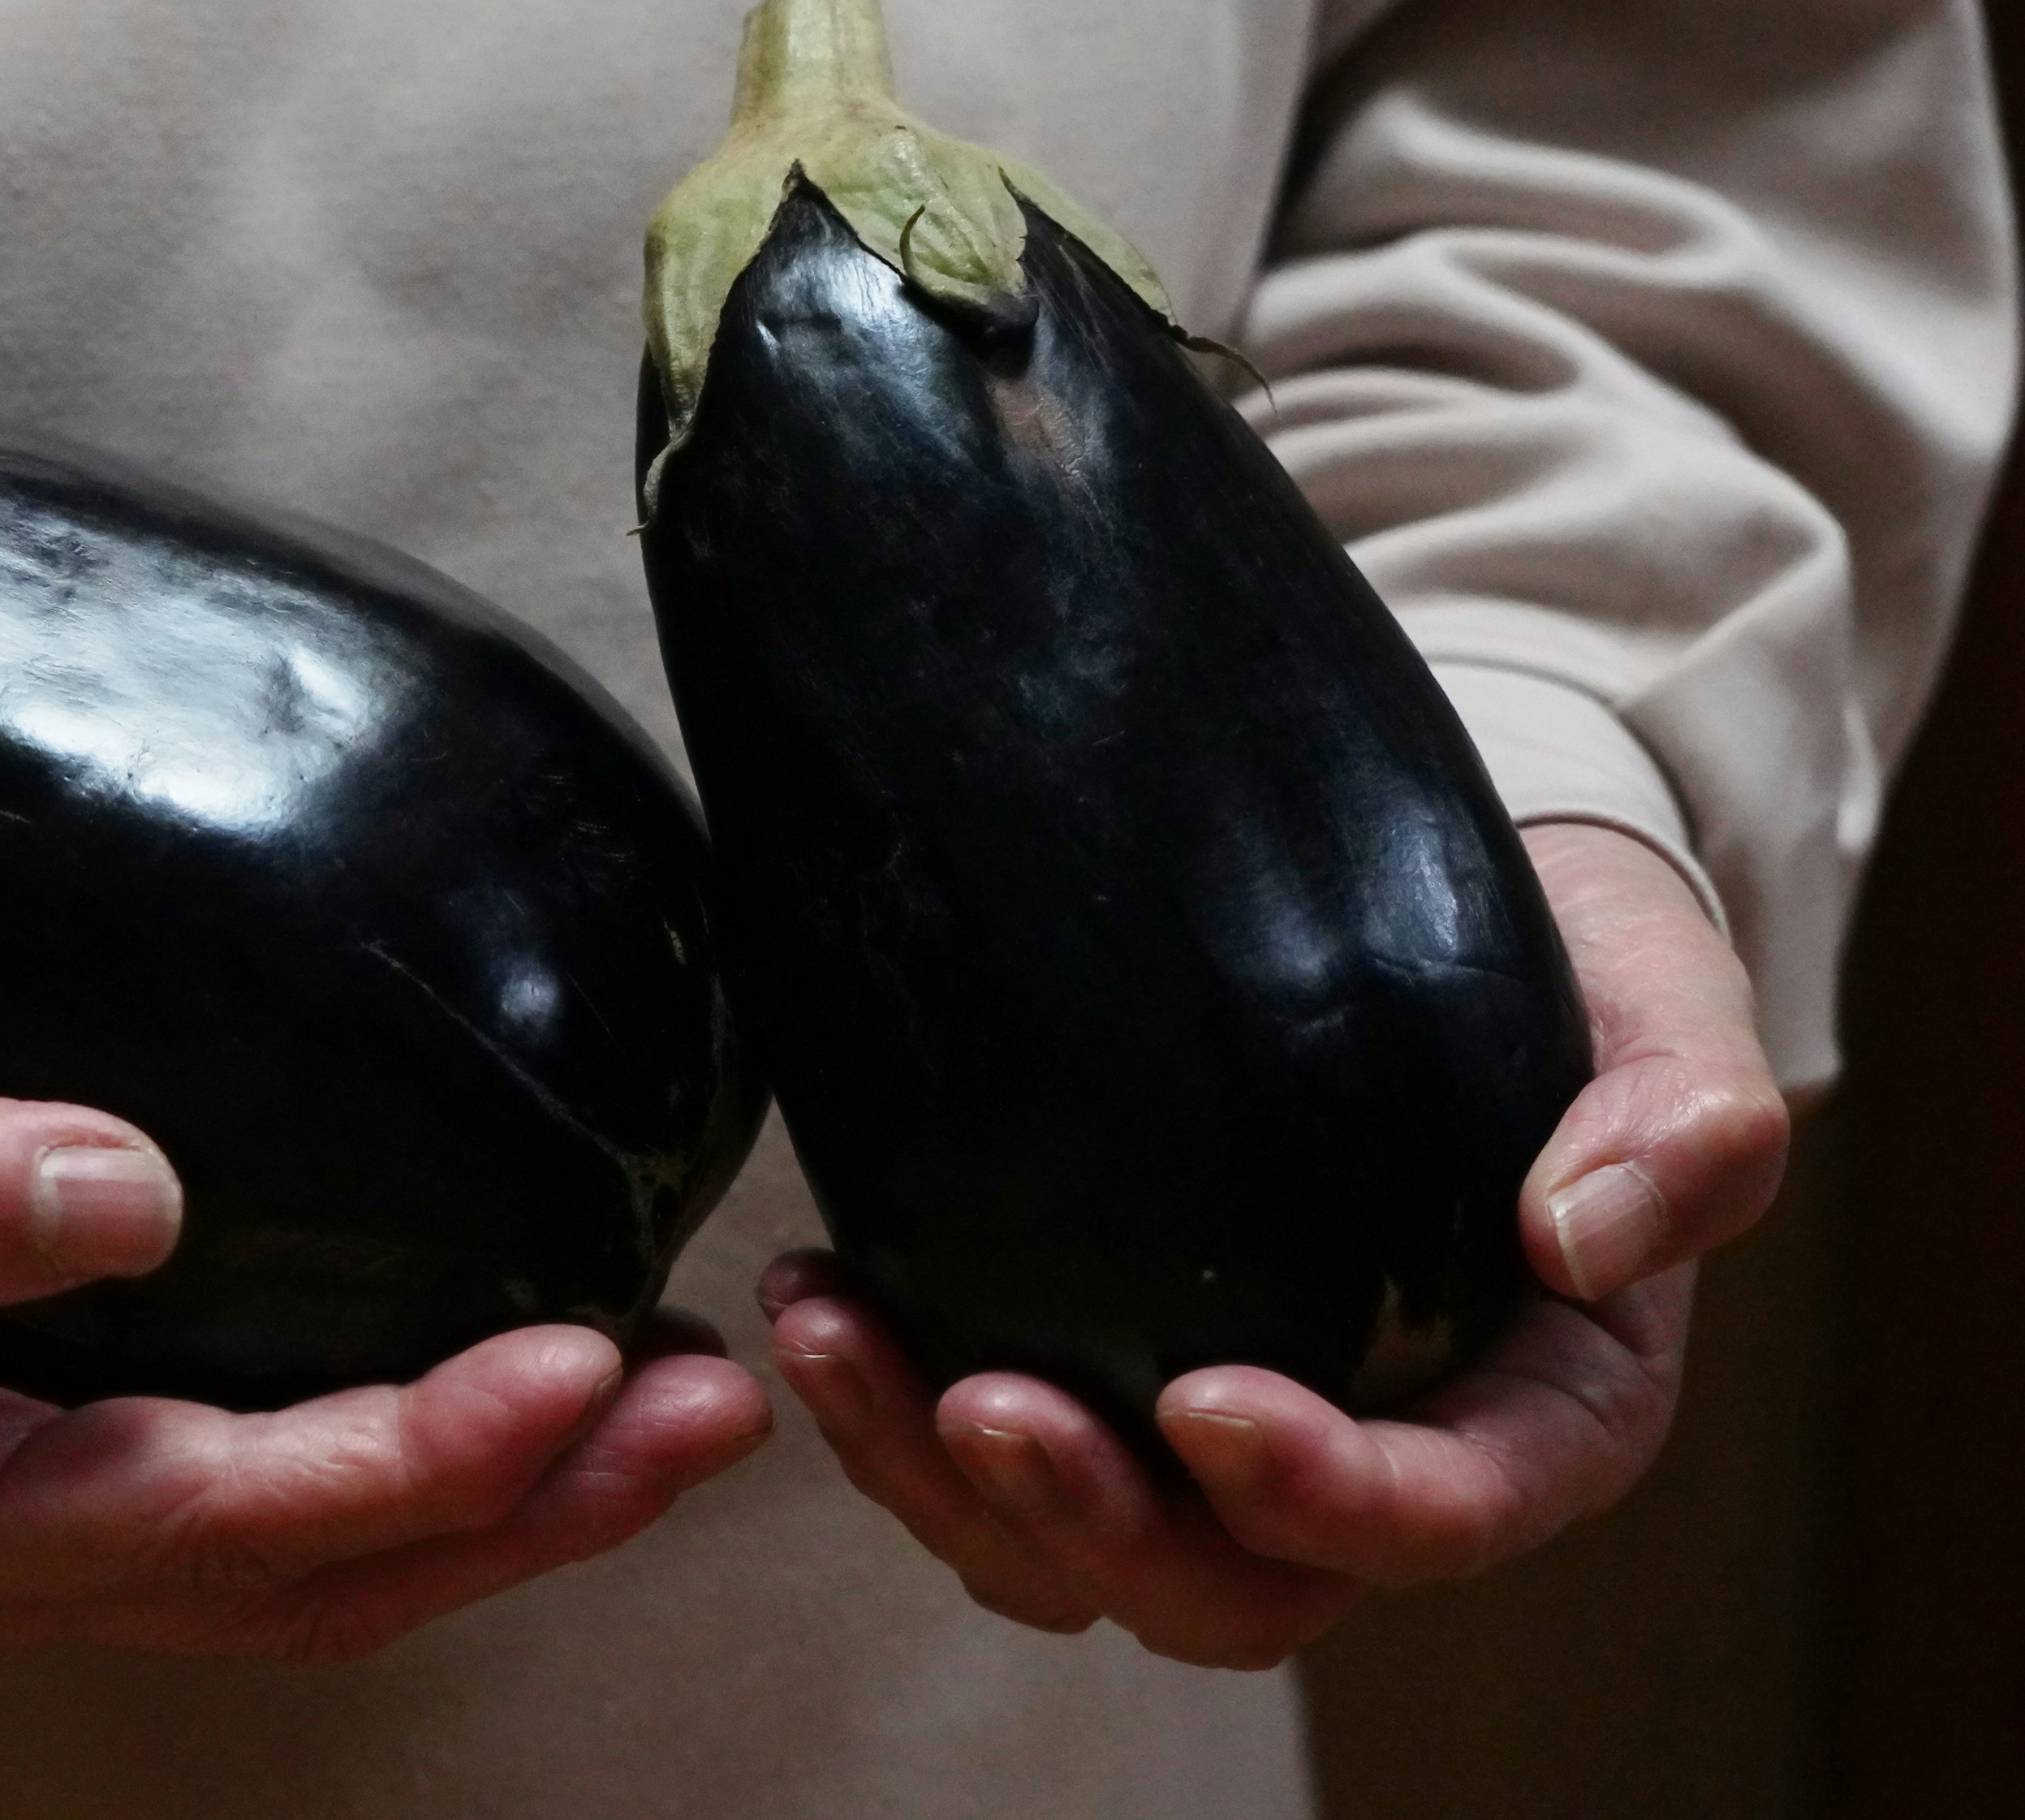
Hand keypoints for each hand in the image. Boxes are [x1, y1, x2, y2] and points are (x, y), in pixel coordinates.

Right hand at [0, 987, 770, 1660]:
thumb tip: (115, 1185)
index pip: (214, 1520)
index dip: (409, 1459)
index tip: (571, 1366)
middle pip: (302, 1580)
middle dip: (522, 1507)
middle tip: (706, 1412)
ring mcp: (2, 1520)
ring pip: (293, 1560)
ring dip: (487, 1495)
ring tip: (660, 1407)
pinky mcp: (20, 1450)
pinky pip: (242, 1493)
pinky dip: (390, 1452)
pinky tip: (484, 1374)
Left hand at [758, 821, 1784, 1667]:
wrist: (1470, 916)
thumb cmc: (1582, 975)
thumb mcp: (1672, 1014)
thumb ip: (1687, 1127)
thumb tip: (1581, 1237)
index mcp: (1535, 1417)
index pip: (1442, 1515)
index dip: (1321, 1496)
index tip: (1203, 1403)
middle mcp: (1374, 1459)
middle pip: (1231, 1587)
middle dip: (1095, 1524)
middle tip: (980, 1404)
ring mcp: (1222, 1432)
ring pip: (1074, 1553)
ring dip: (937, 1478)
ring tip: (831, 1339)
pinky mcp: (1108, 1367)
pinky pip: (988, 1452)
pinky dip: (890, 1398)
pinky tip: (816, 1291)